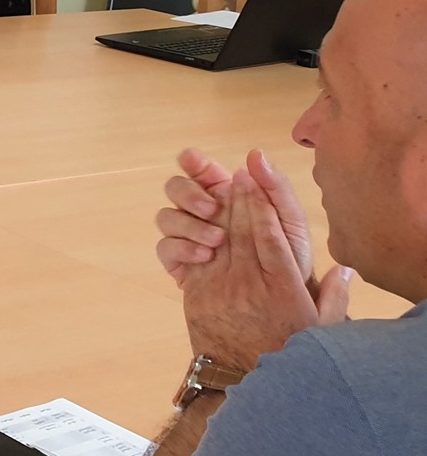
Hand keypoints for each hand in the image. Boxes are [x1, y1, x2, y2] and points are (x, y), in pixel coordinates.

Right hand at [155, 149, 313, 285]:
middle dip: (188, 194)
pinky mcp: (177, 260)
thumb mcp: (290, 220)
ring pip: (166, 216)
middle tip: (211, 209)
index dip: (191, 161)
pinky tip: (205, 257)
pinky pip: (165, 246)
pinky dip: (182, 248)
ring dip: (189, 225)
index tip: (193, 161)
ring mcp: (186, 235)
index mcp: (225, 194)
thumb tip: (254, 155)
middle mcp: (200, 211)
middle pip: (174, 188)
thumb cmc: (288, 255)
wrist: (282, 299)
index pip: (199, 169)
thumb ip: (275, 187)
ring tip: (217, 241)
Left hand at [181, 167, 349, 369]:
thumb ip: (336, 298)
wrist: (238, 377)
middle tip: (243, 173)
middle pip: (245, 232)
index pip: (271, 238)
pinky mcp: (198, 294)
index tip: (260, 183)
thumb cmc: (285, 350)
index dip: (264, 207)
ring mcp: (221, 288)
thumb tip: (346, 270)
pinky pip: (200, 257)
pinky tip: (206, 218)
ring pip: (222, 240)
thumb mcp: (321, 329)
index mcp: (282, 289)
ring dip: (223, 211)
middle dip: (244, 199)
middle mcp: (250, 284)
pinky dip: (202, 234)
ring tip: (226, 186)